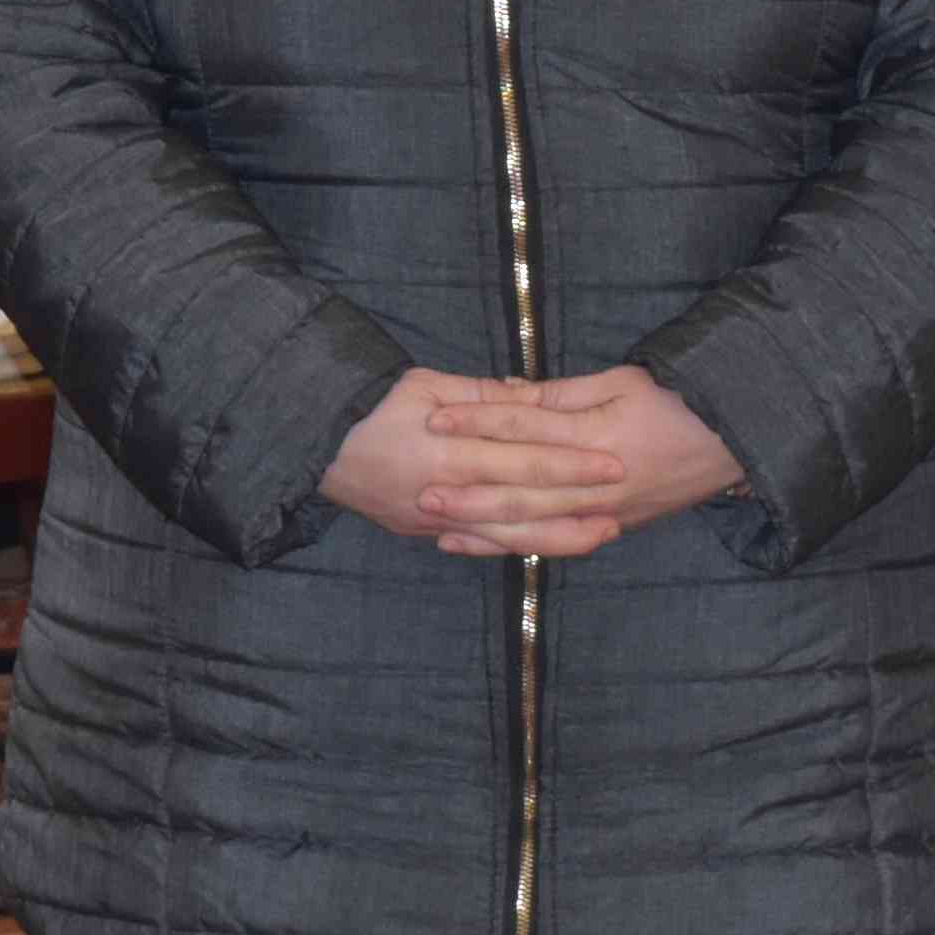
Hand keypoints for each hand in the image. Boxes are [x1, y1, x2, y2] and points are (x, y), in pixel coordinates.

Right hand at [317, 364, 648, 557]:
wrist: (314, 446)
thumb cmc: (369, 406)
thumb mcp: (423, 385)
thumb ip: (479, 396)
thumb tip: (529, 395)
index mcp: (448, 452)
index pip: (522, 460)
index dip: (569, 463)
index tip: (610, 462)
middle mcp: (446, 494)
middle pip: (523, 504)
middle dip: (575, 506)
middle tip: (621, 505)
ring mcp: (435, 521)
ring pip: (506, 536)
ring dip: (557, 538)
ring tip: (600, 534)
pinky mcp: (425, 533)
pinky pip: (478, 545)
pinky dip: (515, 548)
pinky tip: (547, 547)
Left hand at [429, 365, 748, 555]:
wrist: (738, 442)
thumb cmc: (679, 401)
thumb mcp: (622, 382)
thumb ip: (563, 394)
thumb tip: (507, 392)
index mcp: (599, 437)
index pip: (526, 426)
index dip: (478, 421)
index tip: (434, 418)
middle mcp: (600, 483)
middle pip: (524, 489)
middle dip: (470, 493)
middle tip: (422, 491)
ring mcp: (608, 512)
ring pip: (538, 526)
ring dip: (487, 530)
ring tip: (440, 528)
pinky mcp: (615, 527)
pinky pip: (559, 542)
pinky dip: (520, 545)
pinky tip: (485, 545)